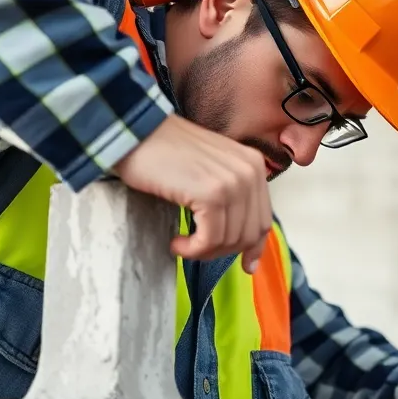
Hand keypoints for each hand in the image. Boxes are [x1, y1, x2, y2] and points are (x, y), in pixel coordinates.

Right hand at [114, 114, 271, 268]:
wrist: (135, 132)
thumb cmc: (164, 153)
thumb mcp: (210, 171)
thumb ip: (231, 197)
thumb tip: (244, 242)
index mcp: (253, 165)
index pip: (263, 219)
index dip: (254, 247)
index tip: (247, 266)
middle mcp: (250, 171)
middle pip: (249, 234)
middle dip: (222, 251)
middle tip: (195, 250)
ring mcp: (233, 182)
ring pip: (229, 240)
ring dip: (203, 251)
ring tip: (181, 243)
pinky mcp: (212, 194)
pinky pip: (210, 239)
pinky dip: (193, 249)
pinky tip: (176, 242)